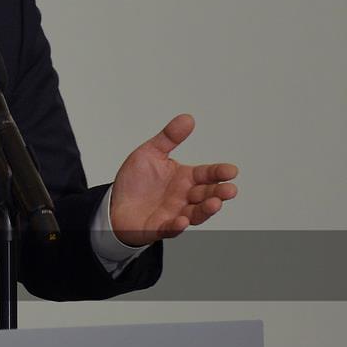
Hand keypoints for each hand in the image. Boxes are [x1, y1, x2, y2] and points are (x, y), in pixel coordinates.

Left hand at [109, 114, 238, 246]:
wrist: (115, 204)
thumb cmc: (136, 181)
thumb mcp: (150, 153)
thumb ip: (169, 137)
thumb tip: (187, 118)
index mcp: (184, 178)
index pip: (206, 174)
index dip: (219, 172)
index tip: (231, 170)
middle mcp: (183, 197)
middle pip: (206, 194)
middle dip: (219, 192)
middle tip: (229, 190)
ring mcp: (174, 213)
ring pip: (195, 213)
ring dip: (206, 210)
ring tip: (214, 204)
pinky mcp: (160, 227)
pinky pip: (171, 228)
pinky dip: (178, 226)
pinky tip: (182, 221)